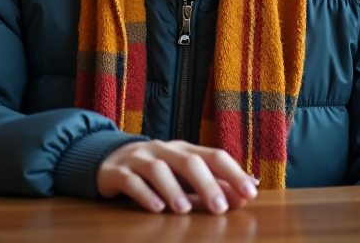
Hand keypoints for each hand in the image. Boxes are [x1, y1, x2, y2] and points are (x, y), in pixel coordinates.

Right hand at [97, 140, 257, 214]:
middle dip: (207, 184)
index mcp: (185, 150)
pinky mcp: (118, 172)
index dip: (233, 173)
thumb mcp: (184, 179)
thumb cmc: (156, 172)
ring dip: (173, 189)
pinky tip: (156, 208)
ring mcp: (140, 159)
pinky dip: (144, 193)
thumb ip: (212, 188)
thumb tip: (243, 197)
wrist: (110, 161)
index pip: (214, 156)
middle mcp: (164, 150)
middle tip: (220, 208)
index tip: (250, 193)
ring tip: (184, 210)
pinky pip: (132, 180)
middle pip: (189, 161)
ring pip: (158, 168)